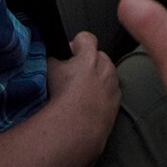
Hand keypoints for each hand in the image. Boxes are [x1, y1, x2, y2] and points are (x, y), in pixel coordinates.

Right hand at [44, 33, 118, 152]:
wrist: (77, 128)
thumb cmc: (62, 97)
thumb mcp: (49, 71)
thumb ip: (53, 58)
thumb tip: (54, 57)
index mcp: (90, 55)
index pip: (85, 38)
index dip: (75, 45)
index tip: (68, 56)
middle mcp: (106, 66)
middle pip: (97, 56)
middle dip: (86, 62)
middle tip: (72, 77)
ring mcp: (114, 84)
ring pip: (105, 74)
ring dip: (96, 78)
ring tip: (80, 93)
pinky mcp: (117, 101)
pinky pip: (110, 91)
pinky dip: (102, 95)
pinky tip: (89, 105)